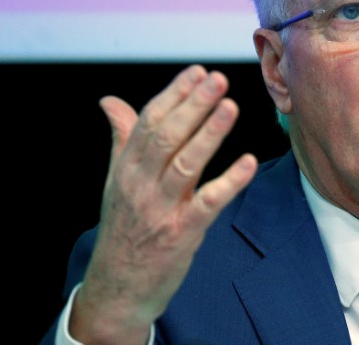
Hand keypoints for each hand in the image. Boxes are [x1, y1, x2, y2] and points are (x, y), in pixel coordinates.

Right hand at [70, 65, 256, 343]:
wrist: (118, 287)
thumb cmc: (123, 227)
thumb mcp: (115, 181)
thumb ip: (121, 138)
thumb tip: (110, 101)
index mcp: (126, 167)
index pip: (149, 121)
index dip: (174, 94)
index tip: (198, 72)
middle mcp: (140, 184)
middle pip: (167, 136)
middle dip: (193, 105)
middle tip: (218, 79)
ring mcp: (161, 209)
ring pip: (186, 164)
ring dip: (209, 134)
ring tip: (230, 106)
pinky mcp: (182, 232)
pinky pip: (208, 203)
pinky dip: (229, 182)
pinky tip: (248, 162)